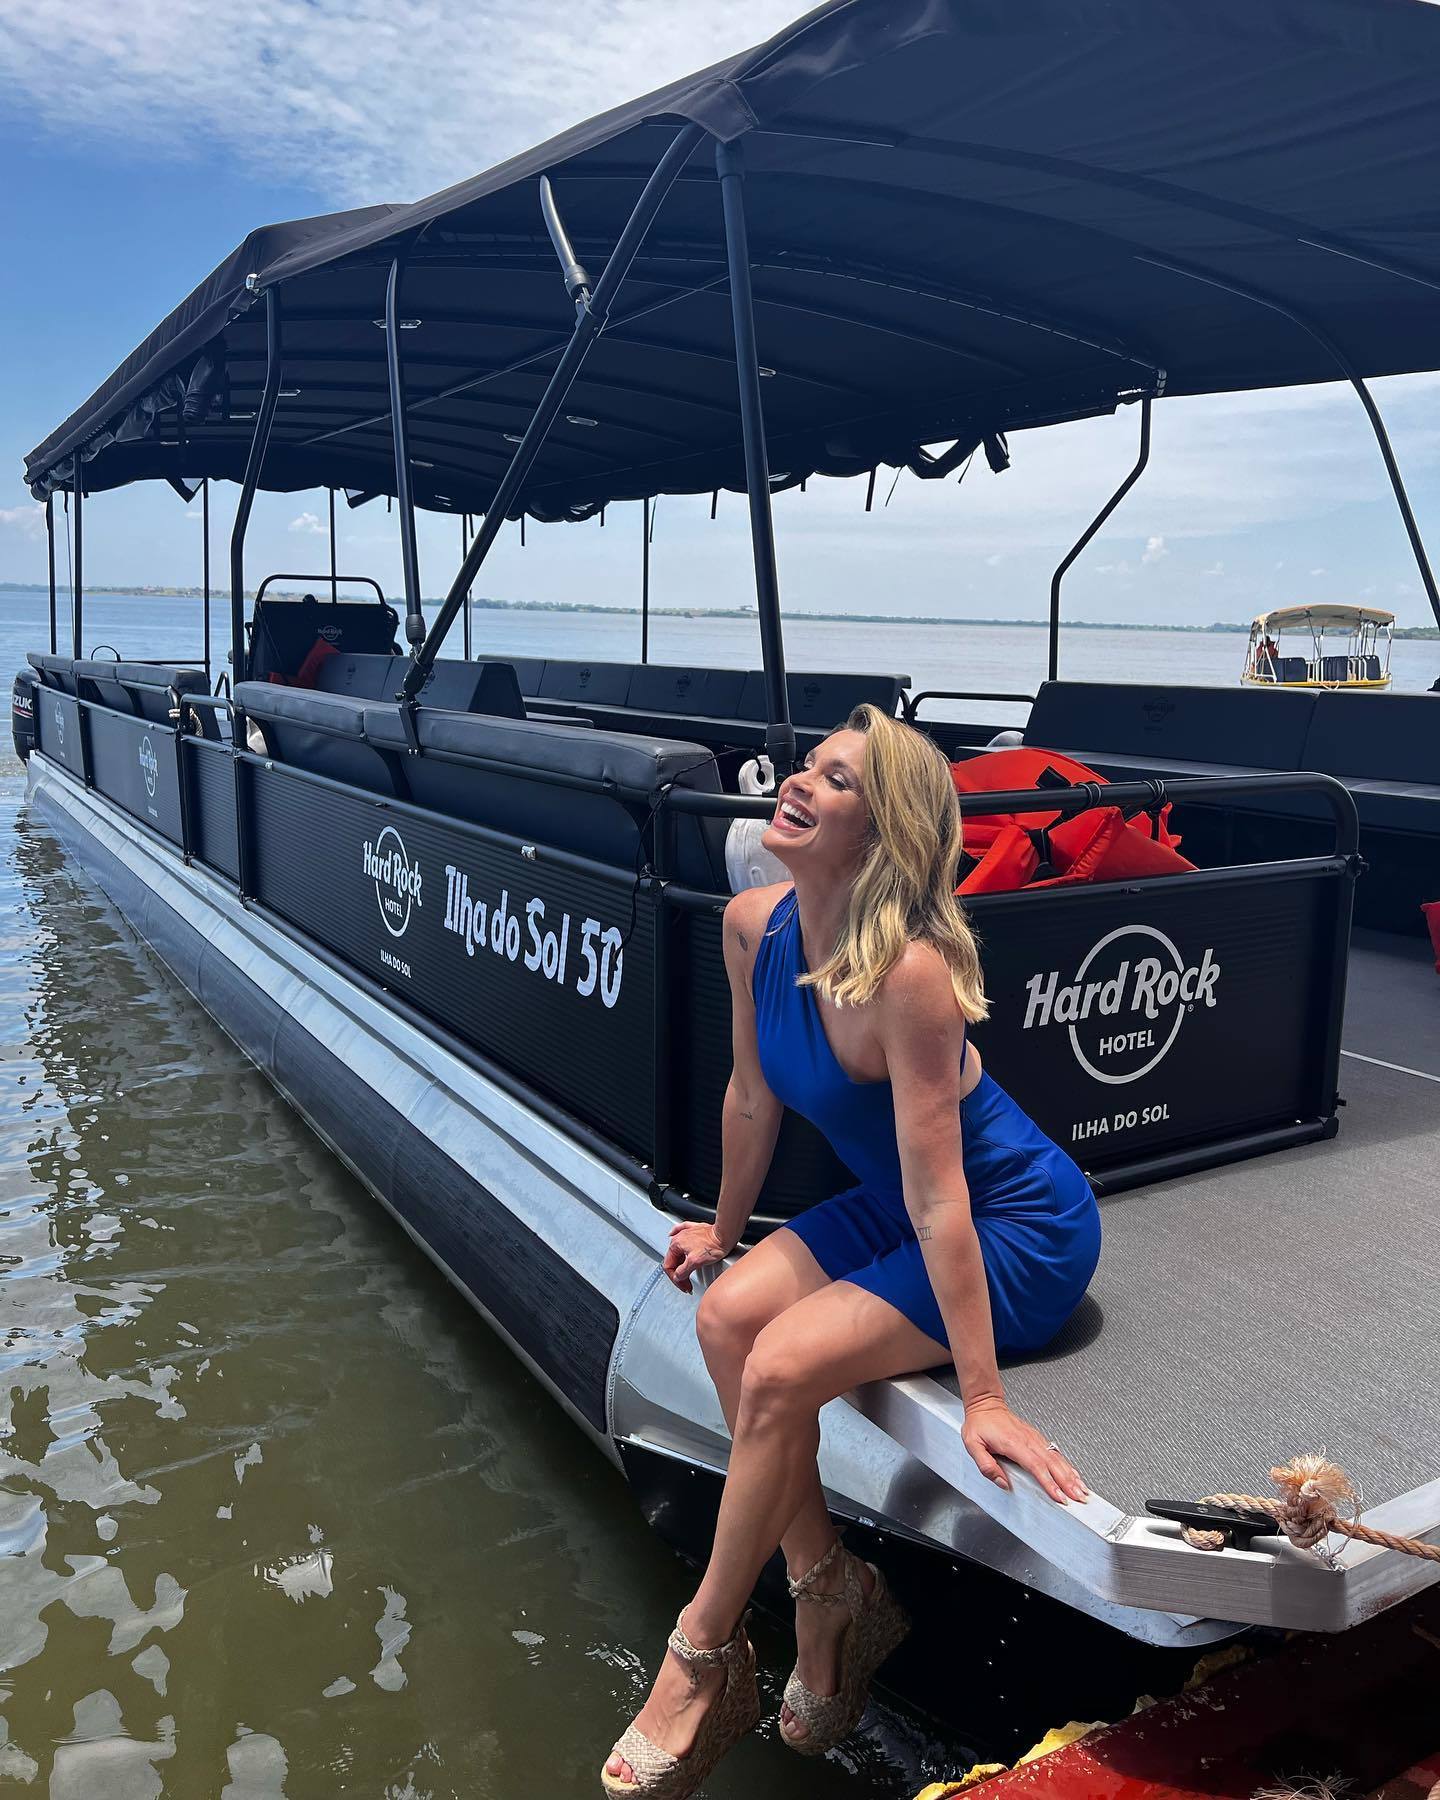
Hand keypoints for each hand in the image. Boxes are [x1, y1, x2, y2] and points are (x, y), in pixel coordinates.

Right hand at [663, 1222, 732, 1292]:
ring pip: (678, 1249)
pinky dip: (676, 1233)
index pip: (669, 1266)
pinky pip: (681, 1230)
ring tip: (687, 1273)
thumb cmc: (713, 1245)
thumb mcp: (695, 1262)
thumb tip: (677, 1277)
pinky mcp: (695, 1230)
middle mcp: (679, 1237)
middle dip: (679, 1274)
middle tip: (687, 1284)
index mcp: (676, 1244)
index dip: (676, 1280)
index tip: (684, 1286)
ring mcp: (687, 1233)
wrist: (725, 1235)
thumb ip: (682, 1272)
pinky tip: (673, 1234)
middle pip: (673, 1259)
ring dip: (680, 1262)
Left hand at [960, 1396, 1088, 1504]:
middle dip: (1068, 1482)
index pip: (1035, 1466)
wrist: (986, 1404)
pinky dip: (1067, 1465)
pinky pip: (1055, 1453)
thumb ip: (986, 1466)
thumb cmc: (979, 1424)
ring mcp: (1034, 1438)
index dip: (1049, 1482)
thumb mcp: (972, 1445)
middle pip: (1052, 1464)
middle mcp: (1028, 1440)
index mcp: (1013, 1443)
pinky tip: (1074, 1474)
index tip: (1059, 1496)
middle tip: (1079, 1497)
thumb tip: (1003, 1483)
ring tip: (1082, 1490)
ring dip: (1071, 1475)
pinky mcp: (1037, 1438)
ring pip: (1057, 1458)